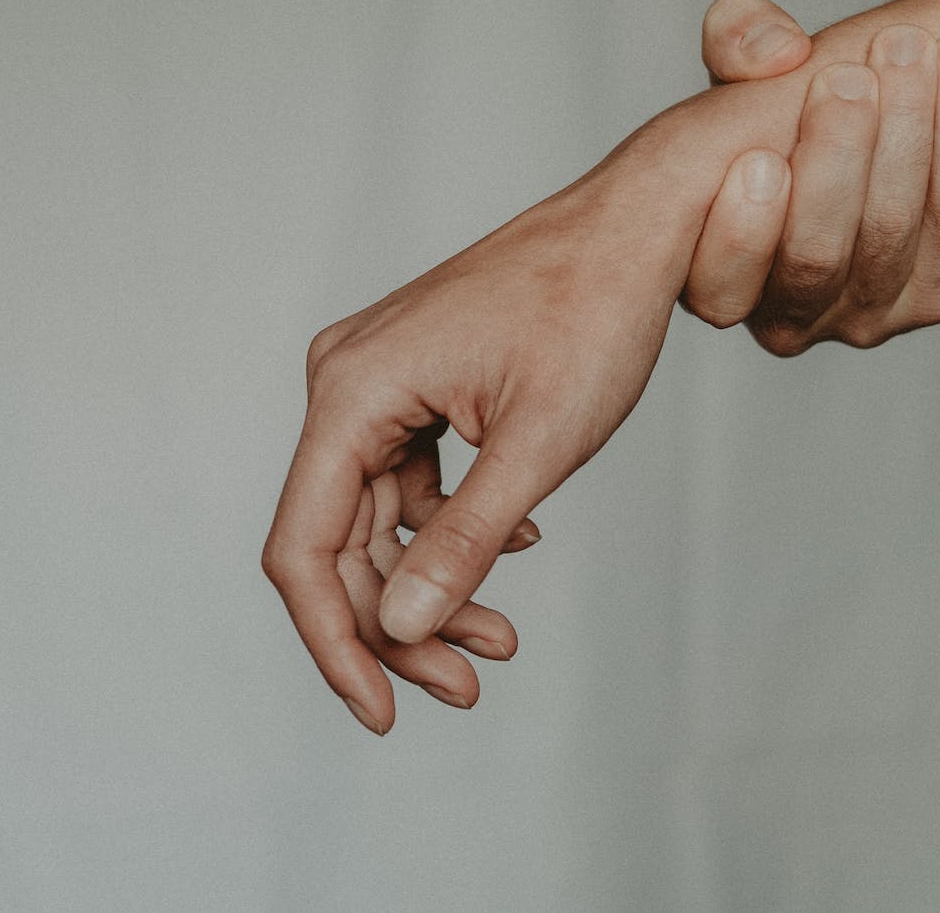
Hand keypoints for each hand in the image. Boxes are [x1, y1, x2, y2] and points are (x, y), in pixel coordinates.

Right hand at [263, 153, 704, 733]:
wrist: (635, 227)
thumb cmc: (593, 314)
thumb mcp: (537, 447)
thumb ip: (462, 542)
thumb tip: (398, 629)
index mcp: (353, 390)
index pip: (304, 546)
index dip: (333, 642)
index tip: (384, 712)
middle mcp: (345, 381)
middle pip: (339, 541)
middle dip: (398, 624)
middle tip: (470, 684)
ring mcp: (375, 379)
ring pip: (376, 517)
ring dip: (431, 584)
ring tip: (502, 638)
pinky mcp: (410, 383)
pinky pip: (405, 479)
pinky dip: (449, 528)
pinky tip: (516, 542)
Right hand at [681, 0, 939, 352]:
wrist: (886, 130)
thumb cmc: (788, 114)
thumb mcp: (745, 70)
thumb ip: (735, 41)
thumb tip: (780, 52)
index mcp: (714, 278)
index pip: (721, 292)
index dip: (742, 234)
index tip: (762, 157)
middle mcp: (788, 318)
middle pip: (815, 256)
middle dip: (837, 157)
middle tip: (850, 77)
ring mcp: (868, 315)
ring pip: (891, 234)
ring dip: (908, 130)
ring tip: (910, 48)